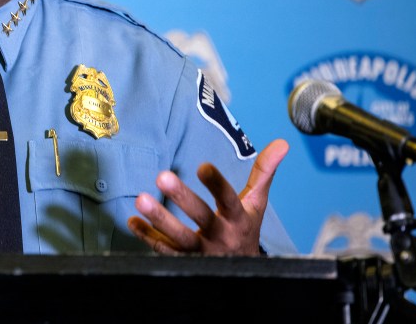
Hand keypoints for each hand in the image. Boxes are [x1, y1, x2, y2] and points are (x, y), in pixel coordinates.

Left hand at [126, 138, 288, 255]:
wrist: (243, 273)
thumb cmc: (245, 229)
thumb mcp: (256, 204)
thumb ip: (264, 173)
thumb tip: (282, 142)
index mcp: (239, 220)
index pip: (230, 200)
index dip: (217, 184)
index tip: (202, 166)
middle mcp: (221, 237)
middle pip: (202, 219)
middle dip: (183, 198)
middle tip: (162, 175)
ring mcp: (202, 253)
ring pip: (180, 239)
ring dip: (159, 219)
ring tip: (140, 199)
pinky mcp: (185, 263)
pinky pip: (164, 252)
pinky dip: (147, 237)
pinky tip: (133, 221)